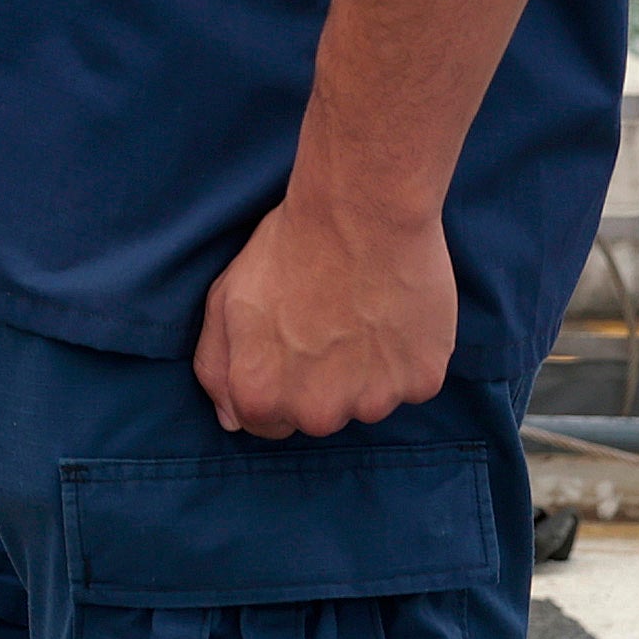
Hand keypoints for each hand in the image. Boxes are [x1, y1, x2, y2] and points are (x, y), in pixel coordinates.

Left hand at [194, 188, 454, 436]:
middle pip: (316, 417)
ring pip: (365, 402)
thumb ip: (217, 367)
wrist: (359, 215)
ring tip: (359, 315)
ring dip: (363, 372)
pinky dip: (402, 358)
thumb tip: (230, 419)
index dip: (273, 383)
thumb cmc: (286, 252)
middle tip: (322, 325)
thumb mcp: (224, 302)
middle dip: (316, 383)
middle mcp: (317, 413)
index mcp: (261, 397)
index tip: (285, 347)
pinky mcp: (421, 383)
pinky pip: (409, 382)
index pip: (265, 423)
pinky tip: (391, 315)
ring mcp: (374, 402)